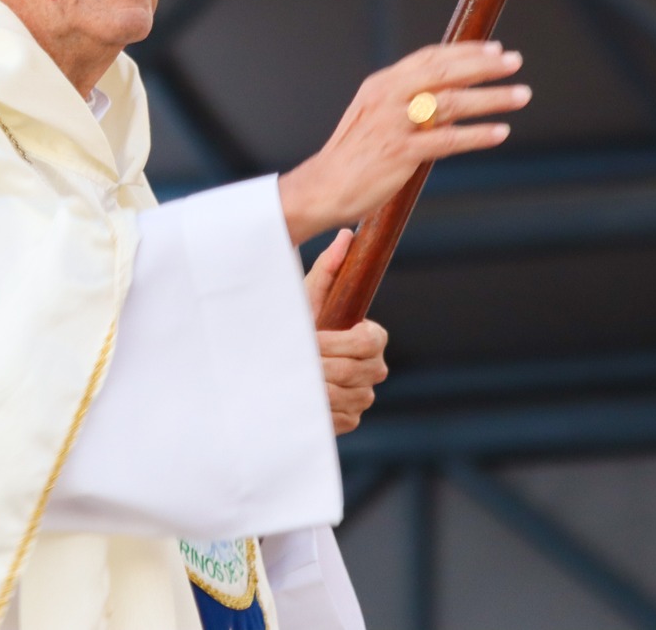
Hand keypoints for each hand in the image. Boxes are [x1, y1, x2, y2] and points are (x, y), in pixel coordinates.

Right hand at [277, 41, 528, 244]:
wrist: (324, 186)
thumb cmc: (355, 154)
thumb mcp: (377, 115)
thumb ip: (409, 102)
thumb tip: (452, 95)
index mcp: (382, 83)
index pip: (429, 57)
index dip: (465, 51)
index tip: (495, 49)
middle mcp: (387, 96)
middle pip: (444, 72)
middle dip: (483, 65)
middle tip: (514, 61)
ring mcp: (393, 124)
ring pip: (450, 102)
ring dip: (490, 98)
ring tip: (521, 95)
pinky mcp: (399, 153)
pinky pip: (446, 141)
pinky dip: (476, 135)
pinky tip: (500, 133)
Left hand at [304, 229, 388, 433]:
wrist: (282, 363)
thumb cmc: (300, 323)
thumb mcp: (309, 296)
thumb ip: (329, 268)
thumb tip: (346, 236)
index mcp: (372, 337)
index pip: (369, 341)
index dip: (338, 342)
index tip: (311, 337)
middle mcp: (374, 368)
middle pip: (355, 371)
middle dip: (321, 363)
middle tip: (297, 358)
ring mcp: (364, 396)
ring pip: (348, 396)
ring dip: (317, 386)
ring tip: (296, 375)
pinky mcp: (351, 419)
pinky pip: (342, 419)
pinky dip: (320, 409)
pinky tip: (304, 396)